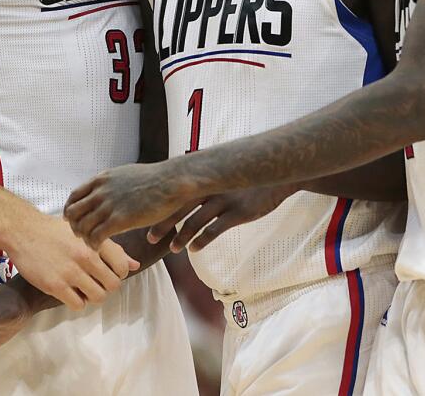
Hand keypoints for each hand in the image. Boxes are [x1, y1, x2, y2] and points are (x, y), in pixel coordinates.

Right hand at [5, 215, 137, 310]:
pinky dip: (77, 302)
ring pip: (98, 297)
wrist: (24, 231)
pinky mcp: (55, 285)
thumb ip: (112, 249)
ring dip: (93, 296)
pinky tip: (70, 292)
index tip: (108, 272)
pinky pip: (78, 305)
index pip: (122, 268)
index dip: (119, 274)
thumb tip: (134, 265)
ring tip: (83, 287)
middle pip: (113, 285)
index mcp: (96, 242)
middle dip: (106, 286)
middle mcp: (86, 256)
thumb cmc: (56, 231)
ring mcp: (71, 272)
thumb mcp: (86, 233)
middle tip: (95, 281)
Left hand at [64, 161, 197, 247]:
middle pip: (73, 213)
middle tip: (82, 236)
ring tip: (92, 244)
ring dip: (85, 238)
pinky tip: (100, 248)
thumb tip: (109, 188)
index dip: (71, 211)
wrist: (171, 181)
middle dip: (75, 226)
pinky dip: (94, 244)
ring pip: (83, 227)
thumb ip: (112, 183)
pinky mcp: (119, 220)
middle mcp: (101, 191)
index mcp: (102, 179)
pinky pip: (96, 236)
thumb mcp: (126, 174)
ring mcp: (109, 205)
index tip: (74, 221)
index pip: (74, 197)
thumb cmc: (155, 179)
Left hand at [146, 185, 294, 252]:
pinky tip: (194, 249)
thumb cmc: (250, 178)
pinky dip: (202, 240)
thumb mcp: (226, 174)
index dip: (160, 206)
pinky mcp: (239, 212)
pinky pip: (215, 229)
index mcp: (206, 179)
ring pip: (196, 221)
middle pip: (180, 207)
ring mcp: (225, 200)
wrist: (279, 176)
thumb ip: (208, 181)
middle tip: (150, 238)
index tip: (145, 219)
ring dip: (182, 237)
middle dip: (163, 224)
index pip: (176, 193)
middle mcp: (211, 188)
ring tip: (173, 249)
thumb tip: (188, 187)